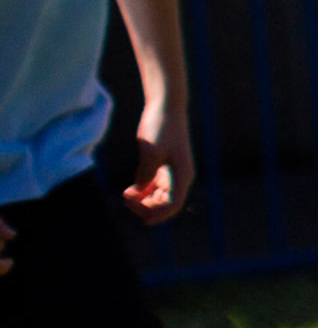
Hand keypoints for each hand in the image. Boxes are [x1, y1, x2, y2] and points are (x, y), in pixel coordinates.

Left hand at [124, 99, 190, 221]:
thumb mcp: (150, 151)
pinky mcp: (165, 165)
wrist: (166, 107)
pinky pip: (155, 186)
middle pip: (166, 203)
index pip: (172, 204)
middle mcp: (180, 176)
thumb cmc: (161, 126)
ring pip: (160, 196)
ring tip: (125, 195)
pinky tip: (130, 189)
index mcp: (182, 174)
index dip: (158, 215)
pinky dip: (143, 191)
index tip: (141, 220)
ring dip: (144, 201)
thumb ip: (145, 174)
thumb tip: (138, 193)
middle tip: (126, 200)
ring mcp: (173, 171)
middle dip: (147, 207)